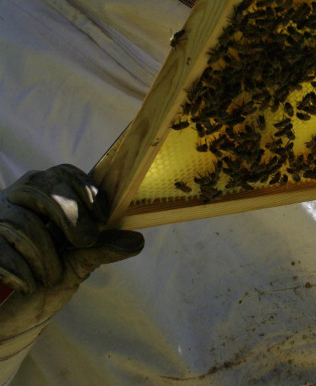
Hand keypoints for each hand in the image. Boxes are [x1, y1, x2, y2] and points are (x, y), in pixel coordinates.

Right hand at [0, 164, 143, 340]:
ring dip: (44, 253)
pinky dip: (19, 270)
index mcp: (45, 194)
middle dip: (68, 215)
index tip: (102, 216)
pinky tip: (30, 284)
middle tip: (86, 241)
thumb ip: (102, 249)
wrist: (12, 308)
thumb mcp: (79, 263)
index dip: (84, 189)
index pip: (62, 173)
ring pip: (21, 221)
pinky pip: (0, 249)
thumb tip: (136, 240)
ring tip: (53, 276)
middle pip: (40, 188)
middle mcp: (18, 199)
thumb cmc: (48, 275)